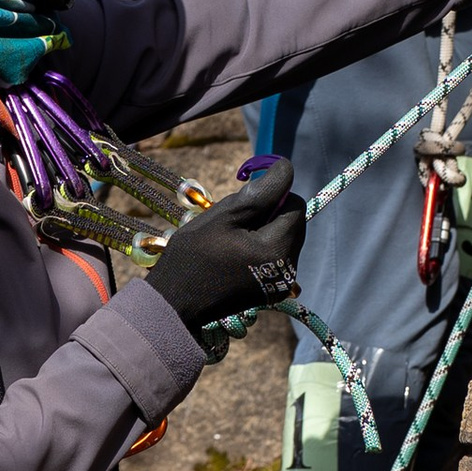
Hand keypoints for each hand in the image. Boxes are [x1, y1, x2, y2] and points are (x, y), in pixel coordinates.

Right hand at [143, 160, 306, 336]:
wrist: (176, 301)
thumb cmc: (194, 255)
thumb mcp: (225, 215)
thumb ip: (261, 192)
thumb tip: (286, 169)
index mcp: (277, 251)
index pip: (295, 205)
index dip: (273, 194)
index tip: (245, 199)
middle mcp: (287, 271)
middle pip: (293, 222)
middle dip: (270, 213)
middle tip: (234, 222)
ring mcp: (281, 284)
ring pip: (285, 237)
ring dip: (265, 229)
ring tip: (231, 239)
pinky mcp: (272, 290)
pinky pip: (276, 255)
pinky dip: (261, 246)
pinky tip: (235, 253)